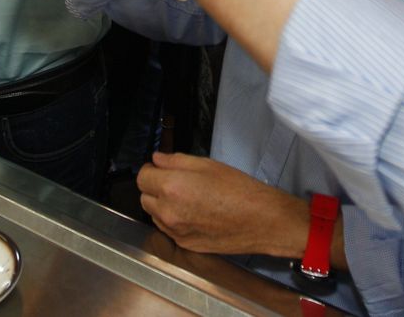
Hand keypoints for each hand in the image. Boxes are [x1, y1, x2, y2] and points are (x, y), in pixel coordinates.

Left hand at [138, 152, 309, 256]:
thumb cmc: (239, 190)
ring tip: (188, 197)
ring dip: (162, 204)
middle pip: (144, 196)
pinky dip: (173, 220)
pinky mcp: (184, 244)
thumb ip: (176, 160)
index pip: (142, 177)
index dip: (151, 170)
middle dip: (155, 187)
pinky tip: (193, 212)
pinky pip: (167, 229)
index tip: (160, 168)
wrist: (260, 220)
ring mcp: (175, 231)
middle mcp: (168, 212)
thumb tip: (158, 159)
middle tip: (176, 181)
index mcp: (172, 187)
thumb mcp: (207, 164)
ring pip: (154, 214)